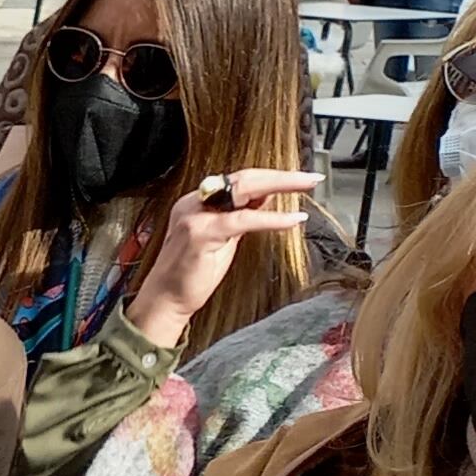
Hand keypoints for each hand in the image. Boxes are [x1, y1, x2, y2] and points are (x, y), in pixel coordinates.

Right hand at [125, 170, 314, 350]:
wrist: (165, 300)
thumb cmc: (190, 274)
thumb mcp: (222, 238)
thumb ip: (240, 216)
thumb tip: (266, 199)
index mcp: (197, 201)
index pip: (239, 179)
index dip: (272, 176)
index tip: (298, 178)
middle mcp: (194, 202)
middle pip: (244, 178)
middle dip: (282, 176)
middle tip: (310, 177)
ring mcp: (196, 216)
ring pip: (245, 189)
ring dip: (281, 185)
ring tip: (306, 186)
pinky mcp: (202, 233)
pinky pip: (244, 219)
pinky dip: (272, 218)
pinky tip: (292, 219)